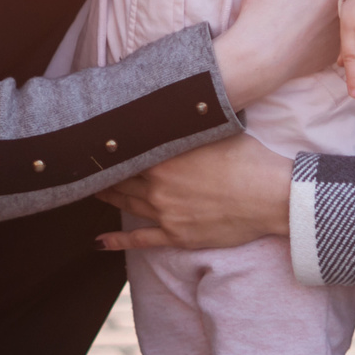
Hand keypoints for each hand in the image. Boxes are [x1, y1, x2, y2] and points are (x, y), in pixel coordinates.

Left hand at [97, 135, 292, 251]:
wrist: (270, 196)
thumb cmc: (249, 159)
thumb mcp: (214, 133)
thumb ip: (185, 128)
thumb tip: (169, 112)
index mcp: (165, 158)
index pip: (126, 152)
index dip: (109, 150)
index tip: (94, 144)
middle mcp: (158, 186)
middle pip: (120, 180)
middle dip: (102, 175)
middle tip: (84, 170)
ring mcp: (165, 214)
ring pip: (126, 206)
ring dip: (107, 199)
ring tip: (91, 193)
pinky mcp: (177, 236)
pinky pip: (140, 241)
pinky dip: (116, 242)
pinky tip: (98, 242)